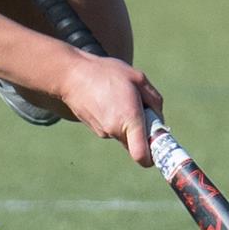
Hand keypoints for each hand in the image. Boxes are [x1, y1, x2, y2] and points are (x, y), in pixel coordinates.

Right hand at [55, 51, 164, 165]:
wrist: (70, 75)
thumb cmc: (106, 73)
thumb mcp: (138, 78)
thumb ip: (154, 100)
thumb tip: (158, 119)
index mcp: (129, 119)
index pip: (142, 156)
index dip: (153, 156)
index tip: (158, 145)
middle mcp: (115, 130)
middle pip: (137, 142)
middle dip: (143, 129)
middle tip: (140, 106)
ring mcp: (103, 132)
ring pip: (125, 133)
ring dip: (128, 121)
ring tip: (118, 96)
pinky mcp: (95, 129)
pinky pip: (113, 127)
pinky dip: (115, 117)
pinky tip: (108, 98)